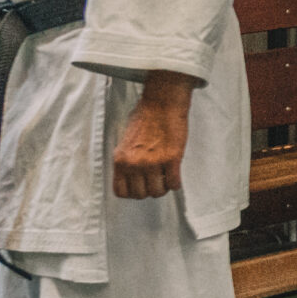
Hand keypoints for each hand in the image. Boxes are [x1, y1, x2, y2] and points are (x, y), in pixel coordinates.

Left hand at [113, 72, 192, 199]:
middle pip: (141, 194)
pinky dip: (176, 183)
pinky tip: (175, 175)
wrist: (162, 103)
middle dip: (149, 189)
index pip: (121, 191)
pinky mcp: (172, 159)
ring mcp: (153, 163)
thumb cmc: (145, 116)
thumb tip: (131, 175)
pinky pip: (174, 183)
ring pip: (158, 192)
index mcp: (121, 159)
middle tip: (155, 180)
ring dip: (163, 187)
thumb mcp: (126, 140)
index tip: (139, 186)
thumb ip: (127, 159)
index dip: (132, 192)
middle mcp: (135, 163)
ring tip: (166, 176)